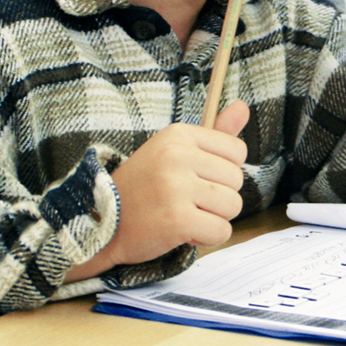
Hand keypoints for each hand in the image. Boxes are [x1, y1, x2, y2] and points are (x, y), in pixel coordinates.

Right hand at [65, 101, 249, 281]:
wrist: (101, 223)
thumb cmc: (144, 187)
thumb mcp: (174, 150)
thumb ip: (214, 133)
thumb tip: (244, 107)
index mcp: (178, 135)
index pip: (236, 151)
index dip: (222, 171)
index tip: (196, 178)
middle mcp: (177, 156)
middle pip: (237, 179)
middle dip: (218, 196)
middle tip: (186, 201)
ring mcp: (176, 187)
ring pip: (233, 205)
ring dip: (214, 217)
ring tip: (185, 215)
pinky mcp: (177, 219)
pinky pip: (222, 231)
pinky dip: (207, 238)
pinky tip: (183, 232)